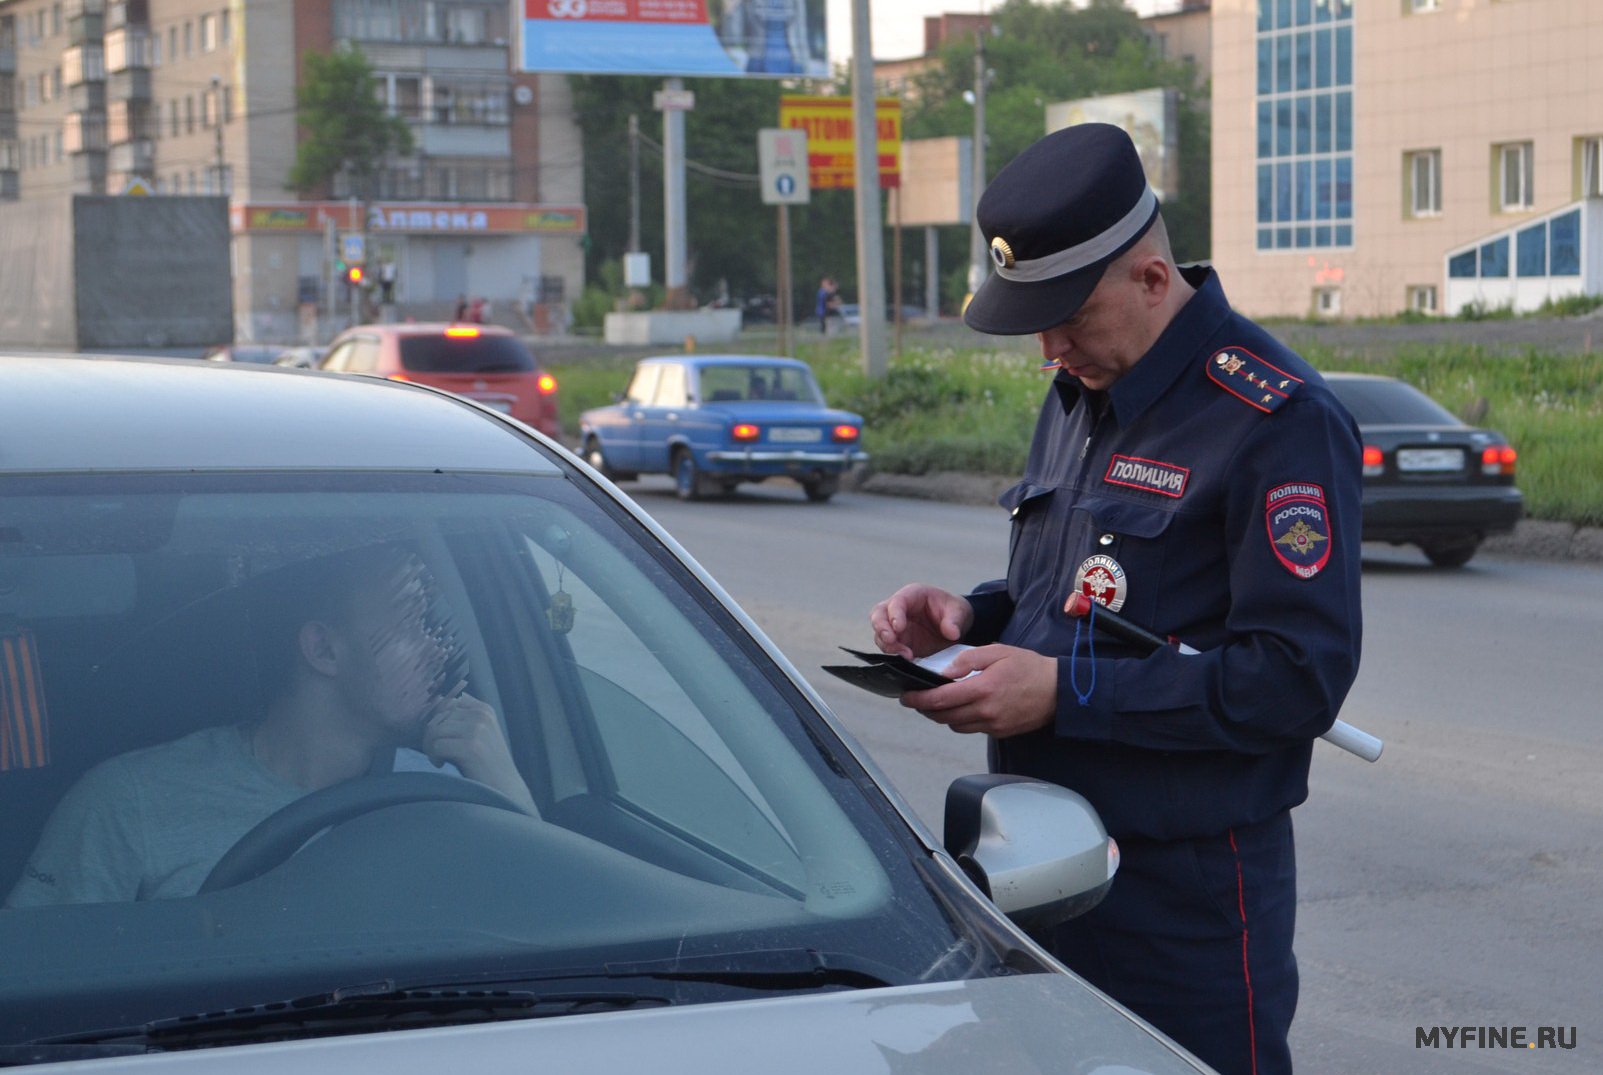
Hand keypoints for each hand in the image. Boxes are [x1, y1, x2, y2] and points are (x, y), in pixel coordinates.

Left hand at [419, 694, 537, 813]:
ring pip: (434, 730)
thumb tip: (438, 698)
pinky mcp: (471, 747)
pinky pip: (436, 746)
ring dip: (430, 747)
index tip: (443, 739)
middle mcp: (481, 715)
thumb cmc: (487, 763)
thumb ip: (463, 716)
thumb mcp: (481, 733)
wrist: (504, 787)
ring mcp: (477, 730)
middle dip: (431, 736)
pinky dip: (434, 757)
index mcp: (483, 709)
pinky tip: (442, 765)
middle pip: (437, 717)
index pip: (446, 704)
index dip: (437, 722)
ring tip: (439, 759)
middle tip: (437, 753)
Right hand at [870, 584, 973, 659]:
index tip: (899, 627)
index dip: (894, 614)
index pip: (897, 601)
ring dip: (888, 644)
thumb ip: (954, 621)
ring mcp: (897, 627)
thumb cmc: (953, 611)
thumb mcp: (959, 611)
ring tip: (906, 654)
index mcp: (913, 595)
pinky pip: (889, 647)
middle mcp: (900, 609)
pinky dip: (894, 654)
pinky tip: (908, 659)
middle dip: (881, 627)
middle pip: (878, 614)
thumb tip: (951, 632)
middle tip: (890, 639)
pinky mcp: (899, 642)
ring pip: (880, 633)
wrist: (956, 625)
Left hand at [899, 645, 1056, 737]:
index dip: (918, 700)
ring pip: (955, 726)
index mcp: (982, 689)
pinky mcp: (1000, 732)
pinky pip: (972, 729)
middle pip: (943, 717)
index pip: (940, 700)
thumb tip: (945, 672)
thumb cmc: (1029, 667)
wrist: (1059, 691)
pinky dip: (961, 720)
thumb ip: (968, 660)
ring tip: (937, 703)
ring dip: (942, 716)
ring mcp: (993, 725)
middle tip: (916, 700)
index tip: (905, 697)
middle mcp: (985, 712)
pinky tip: (961, 708)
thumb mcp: (998, 652)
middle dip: (926, 709)